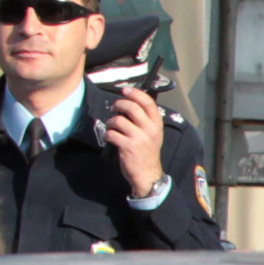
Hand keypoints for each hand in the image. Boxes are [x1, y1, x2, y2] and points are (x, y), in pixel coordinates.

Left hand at [103, 83, 167, 197]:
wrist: (147, 174)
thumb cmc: (148, 152)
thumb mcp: (153, 134)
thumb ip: (146, 120)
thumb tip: (130, 104)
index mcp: (157, 124)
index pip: (148, 102)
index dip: (135, 93)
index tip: (125, 90)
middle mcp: (150, 129)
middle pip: (132, 107)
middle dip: (119, 104)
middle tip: (113, 108)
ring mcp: (139, 138)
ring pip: (119, 120)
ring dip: (111, 122)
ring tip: (111, 127)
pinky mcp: (128, 146)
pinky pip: (112, 133)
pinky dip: (107, 134)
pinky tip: (108, 137)